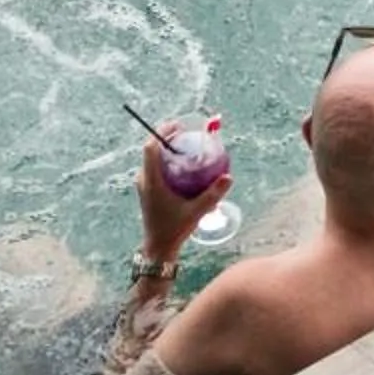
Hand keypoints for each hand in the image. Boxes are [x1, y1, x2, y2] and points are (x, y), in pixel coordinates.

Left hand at [135, 120, 232, 258]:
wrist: (158, 248)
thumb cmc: (174, 229)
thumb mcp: (196, 211)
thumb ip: (212, 194)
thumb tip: (229, 177)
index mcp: (152, 181)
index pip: (151, 148)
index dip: (162, 132)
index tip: (178, 126)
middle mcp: (144, 180)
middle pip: (152, 150)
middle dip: (168, 138)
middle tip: (187, 133)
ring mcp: (144, 185)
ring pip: (153, 159)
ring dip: (167, 149)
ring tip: (186, 146)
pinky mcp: (147, 190)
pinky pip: (155, 168)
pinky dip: (167, 161)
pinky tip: (182, 166)